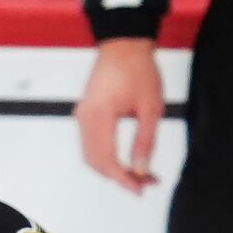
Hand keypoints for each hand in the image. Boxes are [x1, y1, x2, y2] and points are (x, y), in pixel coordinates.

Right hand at [76, 38, 163, 193]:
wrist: (124, 43)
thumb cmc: (138, 69)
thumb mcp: (150, 108)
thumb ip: (145, 142)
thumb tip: (140, 171)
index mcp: (100, 115)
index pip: (108, 160)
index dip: (124, 179)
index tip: (141, 189)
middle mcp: (86, 117)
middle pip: (97, 163)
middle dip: (120, 178)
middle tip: (145, 183)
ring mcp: (82, 115)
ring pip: (92, 157)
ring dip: (113, 170)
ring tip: (139, 174)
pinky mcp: (85, 114)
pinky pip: (90, 145)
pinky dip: (106, 158)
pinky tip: (126, 161)